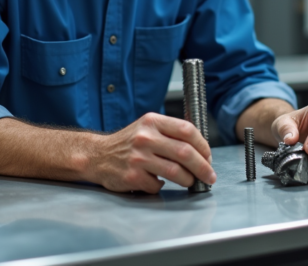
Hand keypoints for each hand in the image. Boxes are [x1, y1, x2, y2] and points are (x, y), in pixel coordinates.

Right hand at [88, 113, 216, 193]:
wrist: (98, 155)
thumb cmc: (128, 143)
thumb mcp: (147, 127)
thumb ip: (171, 132)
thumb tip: (201, 149)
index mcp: (152, 121)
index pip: (187, 130)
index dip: (203, 145)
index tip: (209, 156)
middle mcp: (145, 137)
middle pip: (185, 153)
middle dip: (203, 167)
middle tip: (209, 176)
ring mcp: (138, 157)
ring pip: (175, 172)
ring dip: (188, 179)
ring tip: (190, 181)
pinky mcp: (132, 176)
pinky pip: (158, 185)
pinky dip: (162, 186)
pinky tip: (158, 182)